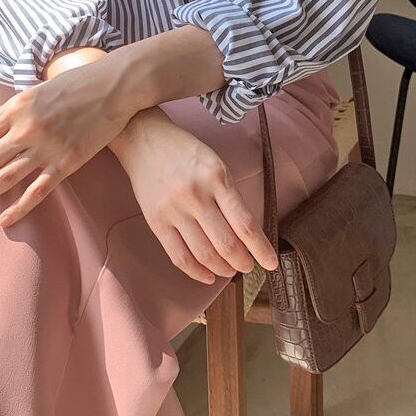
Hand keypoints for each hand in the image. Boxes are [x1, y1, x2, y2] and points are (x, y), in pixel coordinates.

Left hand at [0, 57, 138, 226]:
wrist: (115, 87)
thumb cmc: (75, 85)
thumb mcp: (35, 92)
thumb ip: (4, 112)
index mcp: (16, 108)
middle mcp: (26, 129)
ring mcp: (47, 147)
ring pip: (7, 179)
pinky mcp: (67, 162)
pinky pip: (37, 191)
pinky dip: (19, 208)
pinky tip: (5, 220)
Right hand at [110, 107, 277, 283]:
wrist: (144, 139)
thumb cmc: (185, 151)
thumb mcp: (215, 164)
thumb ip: (229, 196)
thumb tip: (246, 234)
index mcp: (216, 178)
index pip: (245, 223)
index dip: (261, 249)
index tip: (270, 262)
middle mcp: (196, 195)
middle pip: (226, 244)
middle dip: (243, 262)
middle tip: (250, 267)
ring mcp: (174, 209)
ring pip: (204, 254)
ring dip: (222, 269)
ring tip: (230, 270)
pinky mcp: (155, 221)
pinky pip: (178, 256)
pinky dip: (196, 272)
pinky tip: (208, 276)